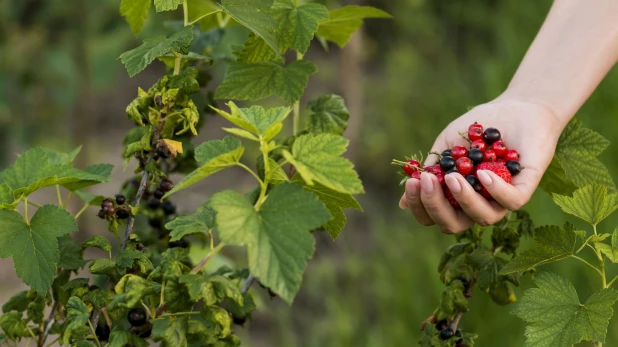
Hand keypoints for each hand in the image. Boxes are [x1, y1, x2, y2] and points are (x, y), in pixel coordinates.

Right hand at [399, 99, 564, 233]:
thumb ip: (429, 172)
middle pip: (453, 225)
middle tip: (428, 181)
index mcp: (456, 199)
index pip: (433, 217)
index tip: (412, 182)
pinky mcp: (525, 188)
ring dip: (463, 199)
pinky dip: (495, 190)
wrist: (513, 108)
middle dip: (435, 207)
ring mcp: (502, 200)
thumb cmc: (475, 129)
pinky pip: (511, 202)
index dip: (419, 206)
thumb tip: (402, 203)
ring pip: (482, 217)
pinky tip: (482, 174)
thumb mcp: (446, 148)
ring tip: (453, 176)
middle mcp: (478, 205)